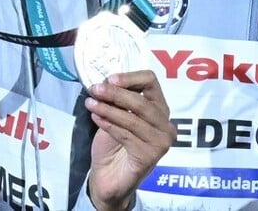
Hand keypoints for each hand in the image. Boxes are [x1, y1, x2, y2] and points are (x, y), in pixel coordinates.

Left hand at [85, 70, 175, 209]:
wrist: (108, 179)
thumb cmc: (113, 146)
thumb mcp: (114, 116)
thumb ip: (117, 102)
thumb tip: (107, 82)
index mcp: (160, 109)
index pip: (152, 83)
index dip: (130, 78)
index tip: (109, 79)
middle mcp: (166, 124)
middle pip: (143, 101)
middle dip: (116, 93)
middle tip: (96, 89)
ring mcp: (161, 142)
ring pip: (133, 118)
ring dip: (108, 109)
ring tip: (91, 103)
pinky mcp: (151, 156)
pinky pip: (126, 135)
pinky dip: (109, 125)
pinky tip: (96, 118)